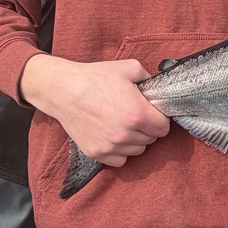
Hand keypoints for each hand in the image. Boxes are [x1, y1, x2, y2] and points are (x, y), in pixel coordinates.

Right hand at [20, 54, 170, 167]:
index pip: (164, 128)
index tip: (152, 112)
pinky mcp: (97, 153)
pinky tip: (113, 134)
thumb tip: (157, 90)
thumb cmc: (96, 78)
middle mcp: (125, 135)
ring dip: (135, 139)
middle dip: (148, 127)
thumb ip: (150, 79)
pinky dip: (120, 151)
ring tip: (123, 123)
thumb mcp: (130, 68)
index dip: (160, 118)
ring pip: (137, 150)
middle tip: (135, 114)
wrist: (64, 90)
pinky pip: (120, 160)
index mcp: (137, 114)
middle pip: (151, 139)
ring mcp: (110, 147)